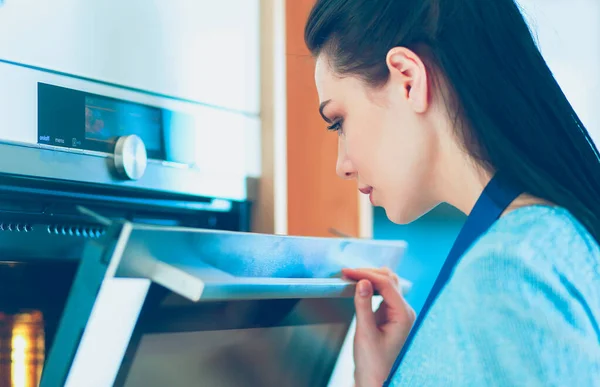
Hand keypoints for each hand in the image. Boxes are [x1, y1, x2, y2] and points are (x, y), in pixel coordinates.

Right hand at [342, 267, 415, 386]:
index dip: (366, 274)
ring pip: (387, 283)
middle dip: (368, 273)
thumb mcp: (365, 332)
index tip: (347, 272)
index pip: (386, 284)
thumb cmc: (372, 361)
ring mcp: (398, 311)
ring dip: (369, 277)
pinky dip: (370, 285)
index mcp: (403, 314)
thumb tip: (362, 281)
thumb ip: (364, 305)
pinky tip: (359, 284)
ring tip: (350, 276)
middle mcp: (404, 310)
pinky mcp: (390, 312)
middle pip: (389, 280)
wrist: (373, 377)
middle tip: (346, 273)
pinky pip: (383, 292)